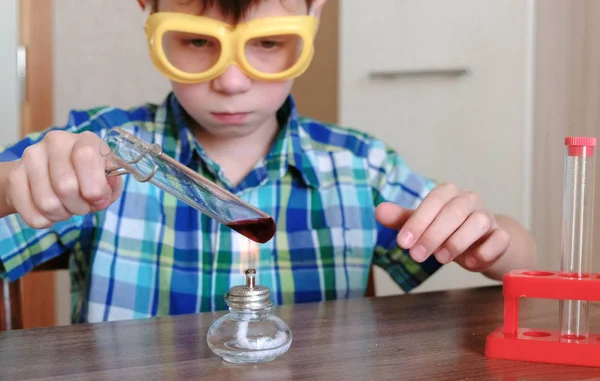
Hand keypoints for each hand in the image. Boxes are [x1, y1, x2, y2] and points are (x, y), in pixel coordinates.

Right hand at [4, 130, 122, 227]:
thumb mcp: (107, 180)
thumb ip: (111, 185)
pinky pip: (32, 214)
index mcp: (85, 139)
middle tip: (83, 206)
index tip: (99, 199)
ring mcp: (31, 157)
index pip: (86, 157)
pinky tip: (50, 212)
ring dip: (62, 214)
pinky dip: (46, 220)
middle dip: (80, 206)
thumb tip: (103, 192)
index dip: (95, 186)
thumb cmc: (87, 178)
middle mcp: (56, 142)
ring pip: (47, 203)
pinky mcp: (15, 176)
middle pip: (66, 186)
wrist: (52, 175)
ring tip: (67, 207)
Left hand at [375, 182, 510, 270]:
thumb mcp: (423, 225)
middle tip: (417, 256)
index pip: (432, 202)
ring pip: (478, 222)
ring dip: (457, 242)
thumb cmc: (448, 231)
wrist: (482, 244)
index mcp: (448, 194)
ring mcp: (488, 217)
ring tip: (441, 260)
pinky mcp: (502, 236)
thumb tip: (378, 211)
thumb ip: (402, 219)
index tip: (403, 243)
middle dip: (432, 235)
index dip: (417, 221)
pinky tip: (469, 263)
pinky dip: (485, 252)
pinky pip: (499, 239)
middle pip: (453, 212)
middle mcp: (469, 200)